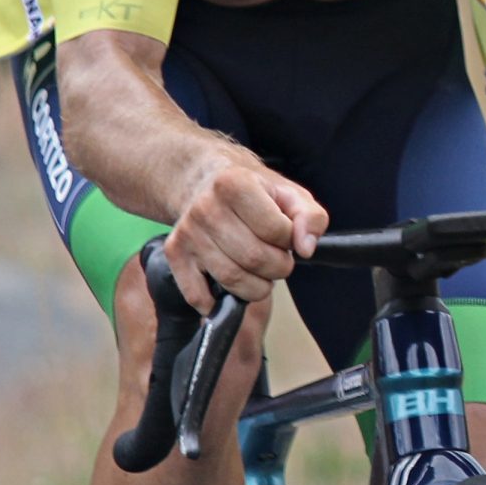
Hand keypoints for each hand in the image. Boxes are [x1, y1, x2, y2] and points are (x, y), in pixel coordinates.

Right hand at [161, 155, 328, 311]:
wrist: (204, 183)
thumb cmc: (253, 192)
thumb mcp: (290, 194)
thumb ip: (310, 218)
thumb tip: (306, 248)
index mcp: (235, 184)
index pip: (277, 231)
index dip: (290, 241)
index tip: (286, 237)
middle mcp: (206, 208)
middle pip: (255, 259)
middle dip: (278, 267)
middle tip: (278, 258)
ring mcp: (187, 233)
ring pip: (231, 280)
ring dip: (256, 286)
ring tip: (260, 271)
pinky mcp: (175, 254)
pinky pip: (198, 296)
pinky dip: (219, 302)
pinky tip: (232, 284)